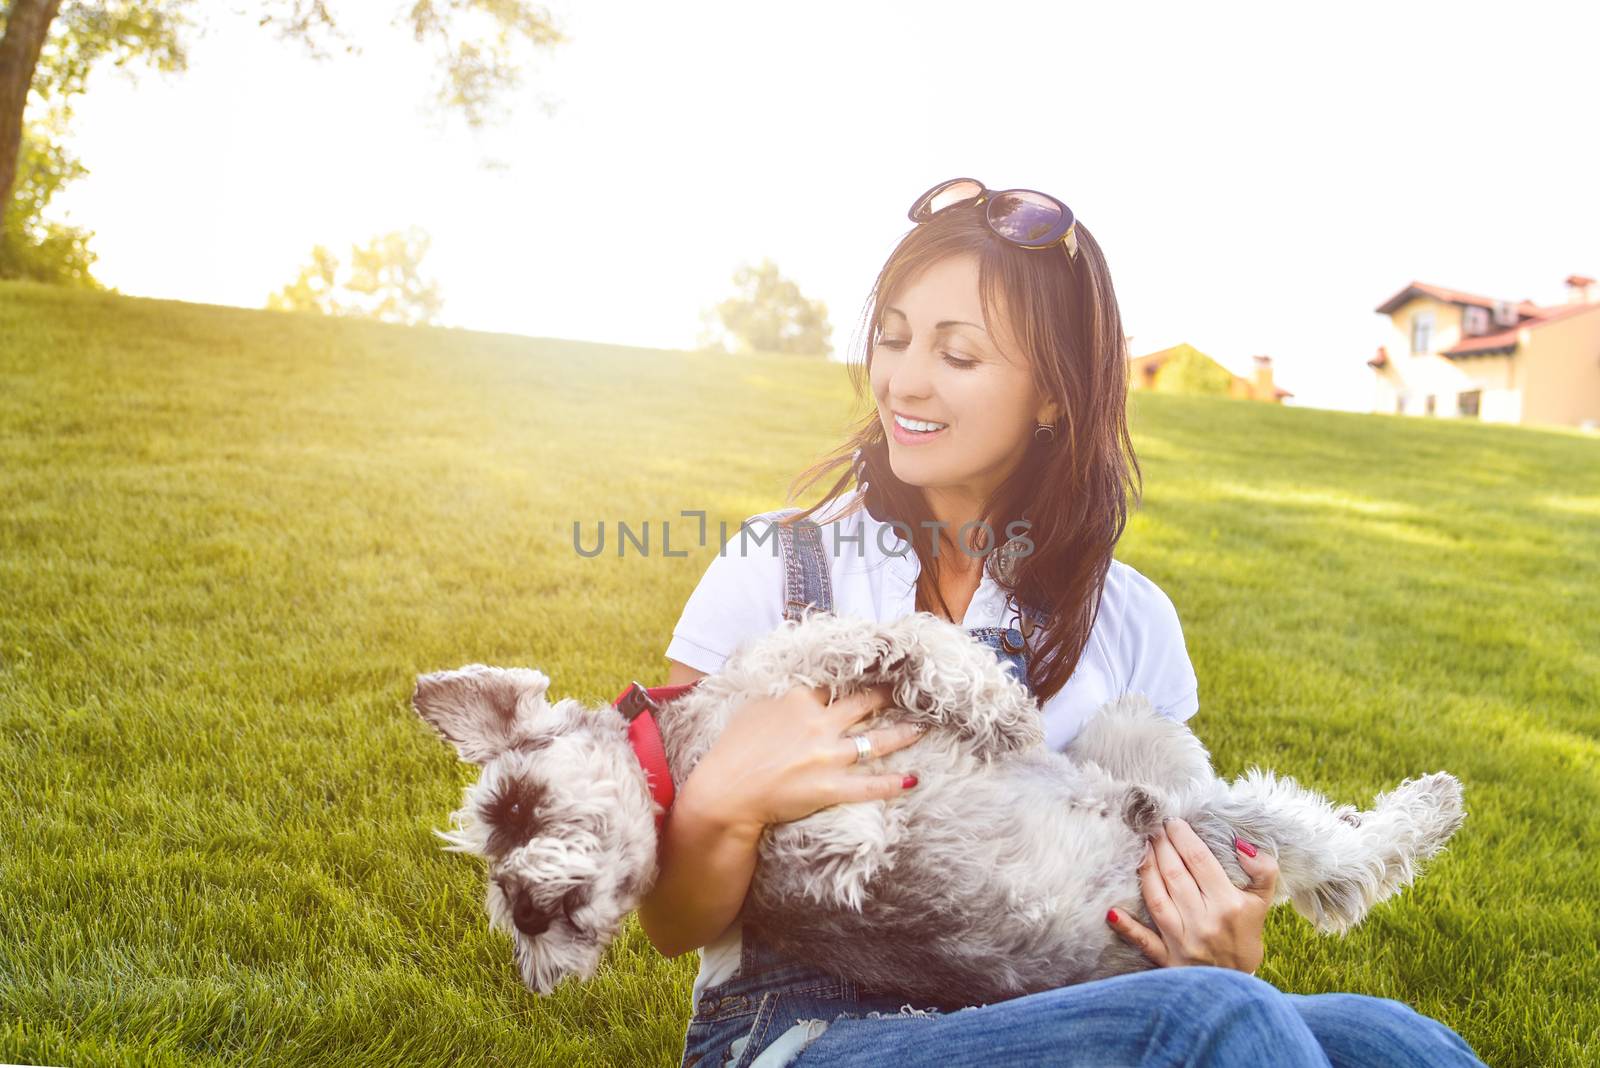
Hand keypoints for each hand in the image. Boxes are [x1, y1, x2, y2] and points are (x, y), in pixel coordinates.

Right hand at [679, 683, 924, 842]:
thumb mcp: (753, 708)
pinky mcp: (830, 787)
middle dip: (887, 696)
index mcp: (798, 700)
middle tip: (906, 691)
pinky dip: (893, 784)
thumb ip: (779, 696)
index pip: (833, 683)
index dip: (855, 676)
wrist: (726, 792)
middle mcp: (818, 723)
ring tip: (921, 728)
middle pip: (863, 704)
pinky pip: (869, 785)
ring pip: (875, 741)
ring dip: (903, 734)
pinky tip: (912, 780)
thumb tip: (794, 687)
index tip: (874, 668)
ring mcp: (828, 756)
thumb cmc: (731, 750)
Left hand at [1106, 818, 1278, 973]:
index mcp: (1229, 905)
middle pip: (1175, 875)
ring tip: (1141, 847)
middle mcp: (1205, 921)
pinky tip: (1111, 912)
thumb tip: (1242, 846)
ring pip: (1157, 899)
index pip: (1200, 861)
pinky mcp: (1168, 960)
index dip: (1183, 837)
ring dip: (1146, 870)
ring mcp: (1184, 941)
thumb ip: (1263, 870)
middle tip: (1152, 827)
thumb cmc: (1246, 936)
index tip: (1173, 821)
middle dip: (1161, 846)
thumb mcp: (1262, 903)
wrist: (1238, 987)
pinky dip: (1127, 928)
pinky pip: (1144, 941)